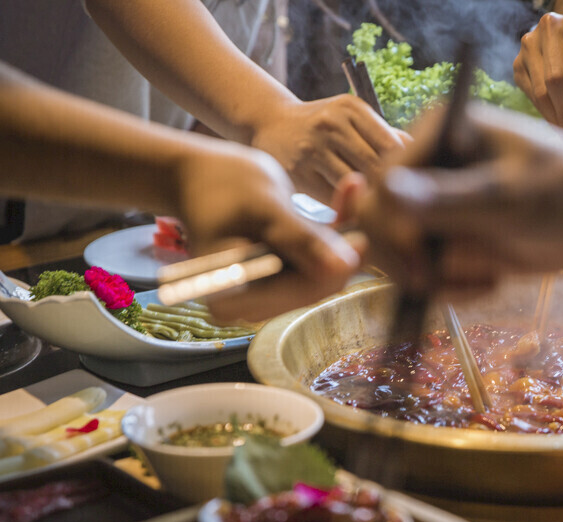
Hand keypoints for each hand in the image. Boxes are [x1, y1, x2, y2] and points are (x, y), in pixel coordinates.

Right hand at [174, 145, 364, 320]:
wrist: (199, 175)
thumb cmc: (221, 185)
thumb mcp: (264, 208)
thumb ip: (300, 240)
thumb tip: (341, 268)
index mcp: (234, 298)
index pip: (303, 292)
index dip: (336, 265)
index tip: (362, 233)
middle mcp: (251, 305)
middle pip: (316, 284)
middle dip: (342, 247)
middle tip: (363, 202)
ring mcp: (268, 294)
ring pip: (323, 270)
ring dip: (341, 233)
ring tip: (351, 187)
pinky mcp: (282, 280)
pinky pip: (319, 260)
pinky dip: (334, 229)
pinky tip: (347, 192)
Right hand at [250, 94, 409, 202]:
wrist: (270, 122)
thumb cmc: (324, 125)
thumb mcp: (352, 118)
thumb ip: (384, 135)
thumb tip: (425, 152)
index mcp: (352, 108)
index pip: (391, 145)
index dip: (406, 170)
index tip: (414, 187)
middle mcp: (331, 124)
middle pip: (374, 166)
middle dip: (389, 189)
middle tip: (403, 208)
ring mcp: (311, 147)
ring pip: (353, 185)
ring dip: (368, 201)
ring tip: (382, 214)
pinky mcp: (296, 171)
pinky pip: (331, 197)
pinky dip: (346, 207)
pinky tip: (355, 211)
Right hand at [352, 103, 562, 291]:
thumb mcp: (509, 195)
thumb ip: (449, 199)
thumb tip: (389, 193)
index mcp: (437, 137)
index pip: (382, 186)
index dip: (391, 230)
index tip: (421, 262)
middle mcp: (430, 169)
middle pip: (381, 223)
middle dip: (406, 261)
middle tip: (438, 283)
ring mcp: (441, 206)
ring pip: (402, 256)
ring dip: (433, 280)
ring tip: (484, 281)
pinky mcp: (455, 237)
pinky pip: (431, 273)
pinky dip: (453, 288)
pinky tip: (491, 282)